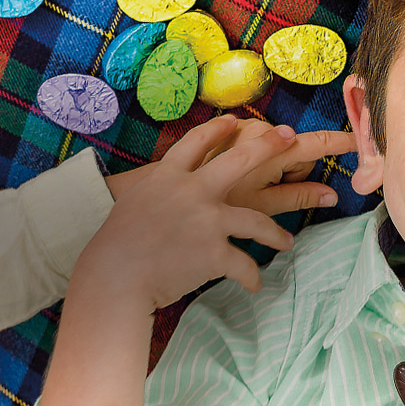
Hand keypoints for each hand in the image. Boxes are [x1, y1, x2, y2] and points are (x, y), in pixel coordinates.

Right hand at [78, 115, 351, 313]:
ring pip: (256, 222)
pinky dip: (251, 277)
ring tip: (286, 241)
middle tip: (288, 136)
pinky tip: (254, 285)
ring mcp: (208, 220)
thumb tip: (168, 193)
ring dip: (275, 234)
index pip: (196, 142)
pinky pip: (243, 265)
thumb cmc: (116, 245)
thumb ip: (157, 194)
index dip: (217, 129)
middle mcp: (192, 191)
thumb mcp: (134, 204)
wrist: (116, 277)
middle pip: (240, 160)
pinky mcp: (215, 252)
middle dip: (268, 145)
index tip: (235, 120)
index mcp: (167, 176)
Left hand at [207, 117, 352, 214]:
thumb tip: (332, 195)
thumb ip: (300, 197)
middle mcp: (258, 129)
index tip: (362, 139)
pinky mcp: (225, 127)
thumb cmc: (217, 206)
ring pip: (272, 146)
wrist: (171, 201)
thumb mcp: (263, 206)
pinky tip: (232, 174)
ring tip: (244, 186)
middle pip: (292, 150)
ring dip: (267, 165)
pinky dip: (250, 156)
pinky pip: (252, 140)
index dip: (341, 142)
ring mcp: (240, 126)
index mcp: (272, 149)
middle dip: (288, 172)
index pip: (317, 143)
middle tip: (265, 193)